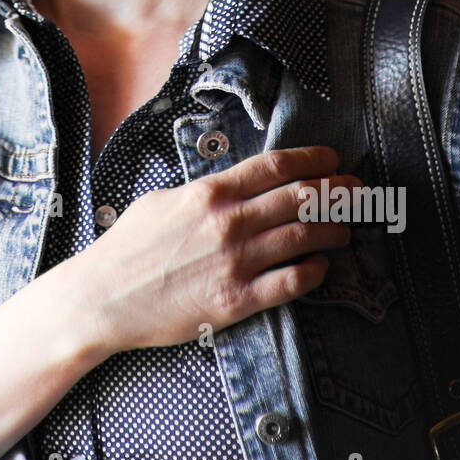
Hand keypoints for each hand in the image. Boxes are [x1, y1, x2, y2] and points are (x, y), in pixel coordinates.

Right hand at [77, 145, 356, 354]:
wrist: (103, 298)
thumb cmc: (126, 248)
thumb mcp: (162, 200)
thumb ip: (202, 191)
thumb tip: (232, 184)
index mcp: (210, 193)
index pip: (276, 166)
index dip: (313, 159)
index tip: (332, 159)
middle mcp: (228, 223)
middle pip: (302, 198)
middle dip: (338, 190)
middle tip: (356, 190)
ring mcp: (235, 263)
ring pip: (305, 238)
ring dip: (334, 230)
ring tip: (345, 228)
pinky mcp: (236, 301)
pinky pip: (291, 283)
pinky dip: (314, 272)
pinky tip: (321, 266)